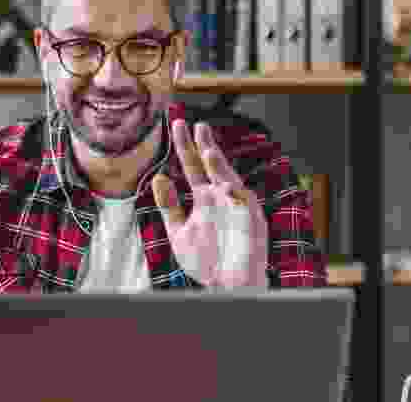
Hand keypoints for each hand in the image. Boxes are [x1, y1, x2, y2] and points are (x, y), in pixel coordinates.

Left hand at [151, 120, 267, 287]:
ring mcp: (236, 206)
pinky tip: (224, 187)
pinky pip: (243, 204)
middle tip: (192, 124)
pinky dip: (234, 194)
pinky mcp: (250, 220)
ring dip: (219, 165)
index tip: (177, 124)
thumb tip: (159, 177)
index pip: (193, 165)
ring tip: (207, 148)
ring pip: (228, 179)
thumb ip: (169, 205)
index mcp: (205, 197)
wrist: (227, 287)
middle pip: (210, 164)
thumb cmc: (206, 260)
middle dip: (201, 144)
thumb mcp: (180, 230)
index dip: (185, 145)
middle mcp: (221, 196)